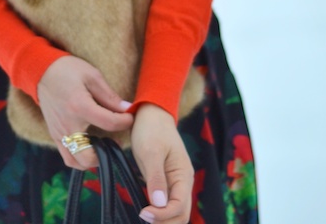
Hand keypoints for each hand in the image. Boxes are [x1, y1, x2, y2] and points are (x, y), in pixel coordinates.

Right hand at [37, 56, 133, 169]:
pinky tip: (89, 145)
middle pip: (89, 156)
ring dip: (92, 160)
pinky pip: (67, 157)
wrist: (41, 71)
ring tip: (101, 146)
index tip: (130, 117)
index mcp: (80, 106)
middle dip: (106, 153)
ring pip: (77, 162)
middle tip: (114, 140)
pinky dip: (80, 158)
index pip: (109, 123)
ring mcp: (59, 133)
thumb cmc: (68, 70)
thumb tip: (127, 109)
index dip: (125, 121)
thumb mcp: (92, 76)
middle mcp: (68, 124)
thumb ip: (109, 95)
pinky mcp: (54, 135)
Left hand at [130, 104, 193, 223]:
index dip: (163, 215)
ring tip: (144, 216)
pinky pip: (168, 203)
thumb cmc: (151, 128)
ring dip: (164, 219)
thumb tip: (159, 204)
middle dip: (165, 222)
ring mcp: (175, 182)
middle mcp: (183, 182)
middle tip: (142, 217)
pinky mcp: (166, 180)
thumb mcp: (151, 151)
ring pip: (176, 211)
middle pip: (181, 214)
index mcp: (183, 175)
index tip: (143, 213)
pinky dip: (160, 212)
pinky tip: (147, 210)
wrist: (152, 112)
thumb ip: (156, 178)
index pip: (179, 207)